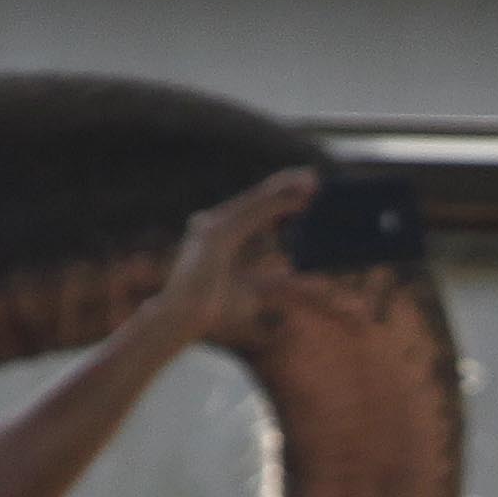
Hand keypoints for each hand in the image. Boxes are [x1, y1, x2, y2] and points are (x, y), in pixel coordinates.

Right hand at [149, 167, 319, 337]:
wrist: (182, 318)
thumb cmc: (210, 308)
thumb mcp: (247, 290)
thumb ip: (266, 279)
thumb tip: (288, 273)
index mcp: (218, 232)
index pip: (252, 207)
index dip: (278, 196)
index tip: (306, 190)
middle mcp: (213, 223)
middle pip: (255, 197)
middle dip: (285, 185)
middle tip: (314, 178)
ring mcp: (212, 226)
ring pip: (256, 200)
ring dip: (285, 191)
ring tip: (312, 184)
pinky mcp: (216, 235)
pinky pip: (253, 215)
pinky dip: (277, 207)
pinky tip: (298, 203)